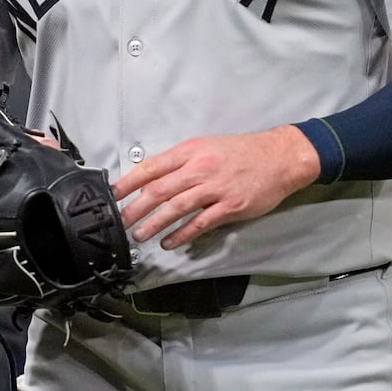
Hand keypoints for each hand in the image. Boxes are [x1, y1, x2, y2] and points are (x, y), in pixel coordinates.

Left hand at [111, 126, 320, 249]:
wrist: (279, 157)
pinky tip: (170, 242)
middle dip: (135, 208)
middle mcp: (199, 168)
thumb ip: (181, 163)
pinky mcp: (230, 206)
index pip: (151, 167)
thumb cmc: (240, 152)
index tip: (112, 194)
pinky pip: (200, 223)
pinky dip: (182, 234)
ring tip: (140, 235)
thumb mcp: (206, 148)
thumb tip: (152, 182)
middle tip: (119, 222)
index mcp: (190, 151)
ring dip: (154, 224)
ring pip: (176, 208)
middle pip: (159, 190)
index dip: (129, 181)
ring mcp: (215, 188)